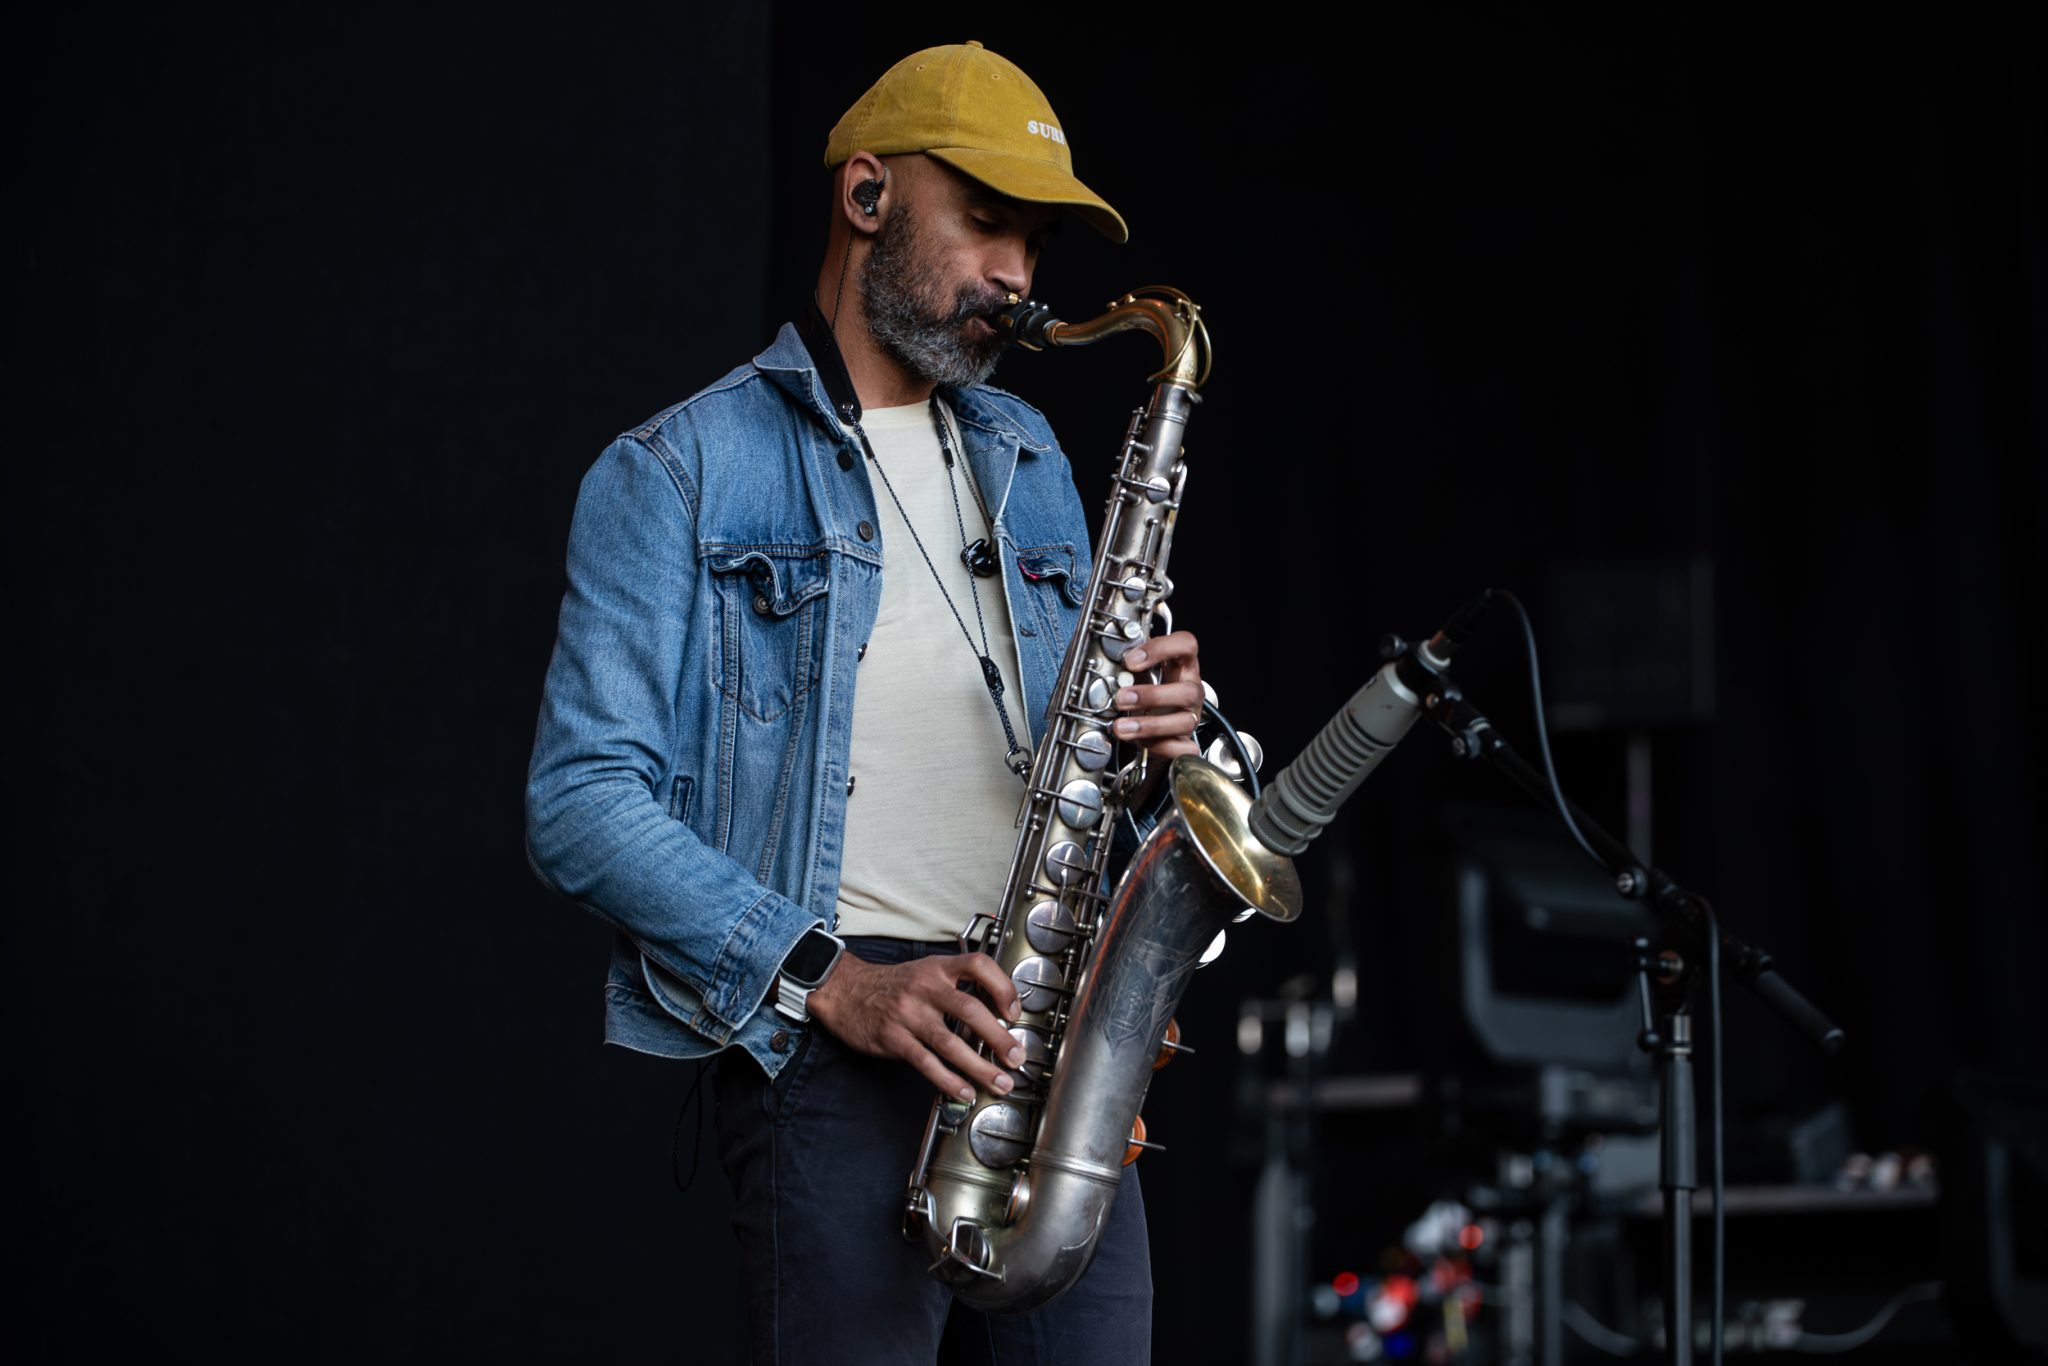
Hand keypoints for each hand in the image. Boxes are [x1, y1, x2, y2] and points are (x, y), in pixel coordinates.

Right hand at [806, 951, 1024, 1101]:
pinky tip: (964, 1091)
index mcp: (938, 968)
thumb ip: (956, 990)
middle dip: (999, 1037)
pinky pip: (926, 1063)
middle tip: (1016, 1056)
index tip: (1014, 1010)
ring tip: (999, 1082)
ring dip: (979, 1067)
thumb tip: (993, 1021)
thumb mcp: (925, 972)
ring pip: (950, 1043)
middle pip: (970, 1010)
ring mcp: (908, 1014)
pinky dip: (948, 1080)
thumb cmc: (893, 986)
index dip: (1002, 986)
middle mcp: (925, 987)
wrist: (845, 990)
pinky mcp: (893, 1038)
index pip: (978, 965)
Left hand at [1112, 629, 1202, 758]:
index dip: (1161, 649)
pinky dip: (1161, 747)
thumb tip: (1103, 665)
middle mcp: (1190, 690)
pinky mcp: (1186, 741)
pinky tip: (1142, 743)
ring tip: (1121, 726)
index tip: (1131, 660)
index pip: (1186, 645)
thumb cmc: (1147, 695)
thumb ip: (1127, 668)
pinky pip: (1182, 748)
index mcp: (1181, 666)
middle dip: (1152, 696)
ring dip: (1149, 725)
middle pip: (1189, 691)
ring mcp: (1190, 716)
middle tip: (1122, 698)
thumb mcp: (1140, 675)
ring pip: (1185, 721)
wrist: (1156, 725)